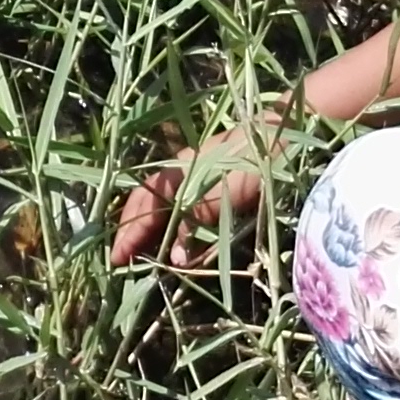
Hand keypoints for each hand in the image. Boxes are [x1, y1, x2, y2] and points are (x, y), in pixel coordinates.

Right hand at [107, 116, 285, 267]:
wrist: (284, 140)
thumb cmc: (247, 164)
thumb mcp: (214, 198)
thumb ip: (191, 227)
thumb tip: (175, 259)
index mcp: (173, 173)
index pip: (142, 207)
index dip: (129, 233)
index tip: (115, 259)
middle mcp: (182, 176)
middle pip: (151, 207)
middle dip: (136, 232)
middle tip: (123, 260)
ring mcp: (201, 181)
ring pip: (169, 212)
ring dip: (156, 234)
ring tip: (144, 256)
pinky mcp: (221, 190)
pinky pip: (192, 215)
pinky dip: (181, 232)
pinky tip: (180, 245)